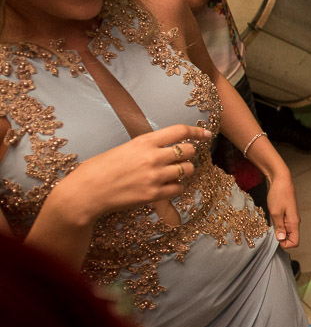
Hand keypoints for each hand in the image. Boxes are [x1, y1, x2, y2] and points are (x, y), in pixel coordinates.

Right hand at [56, 125, 212, 222]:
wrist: (87, 192)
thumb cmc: (101, 168)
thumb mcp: (124, 148)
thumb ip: (146, 147)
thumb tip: (167, 147)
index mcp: (143, 142)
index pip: (179, 131)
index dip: (196, 132)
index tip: (206, 134)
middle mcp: (152, 157)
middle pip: (188, 151)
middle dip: (187, 154)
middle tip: (179, 158)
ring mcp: (155, 177)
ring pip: (187, 170)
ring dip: (184, 171)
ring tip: (171, 173)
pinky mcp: (154, 195)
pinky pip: (179, 188)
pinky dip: (176, 187)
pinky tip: (166, 186)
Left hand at [266, 170, 299, 247]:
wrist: (281, 180)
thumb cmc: (279, 194)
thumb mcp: (275, 212)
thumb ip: (279, 227)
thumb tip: (281, 239)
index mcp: (294, 223)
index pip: (295, 242)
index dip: (285, 243)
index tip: (275, 237)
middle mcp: (295, 221)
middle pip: (291, 238)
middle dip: (281, 238)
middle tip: (271, 229)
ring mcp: (292, 218)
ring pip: (287, 231)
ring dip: (279, 231)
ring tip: (272, 222)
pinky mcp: (288, 214)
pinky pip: (285, 225)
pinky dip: (278, 225)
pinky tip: (273, 218)